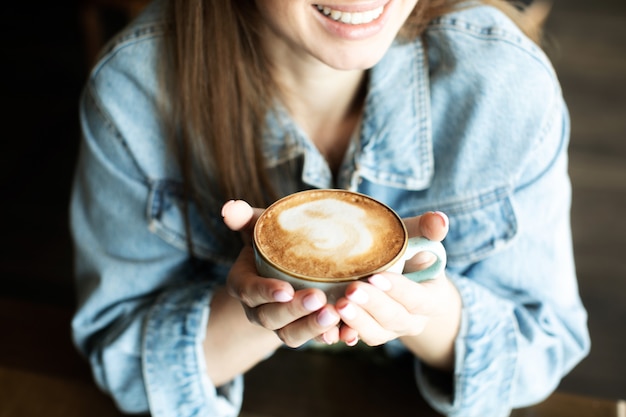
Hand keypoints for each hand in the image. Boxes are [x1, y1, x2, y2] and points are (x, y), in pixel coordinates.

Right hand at [222, 200, 341, 347]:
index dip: (266, 292)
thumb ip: (245, 218)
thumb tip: (229, 207)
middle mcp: (259, 310)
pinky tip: (346, 333)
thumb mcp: (258, 228)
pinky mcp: (302, 332)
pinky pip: (312, 340)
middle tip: (318, 299)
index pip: (250, 291)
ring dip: (311, 328)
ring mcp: (280, 325)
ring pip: (291, 335)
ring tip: (334, 315)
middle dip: (295, 311)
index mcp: (244, 284)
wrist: (286, 266)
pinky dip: (329, 338)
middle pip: (271, 317)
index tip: (286, 289)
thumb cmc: (272, 243)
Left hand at [334, 211, 461, 368]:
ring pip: (375, 334)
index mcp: (430, 300)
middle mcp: (412, 321)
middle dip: (372, 305)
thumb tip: (439, 218)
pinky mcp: (368, 333)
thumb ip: (428, 229)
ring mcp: (389, 331)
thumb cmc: (408, 253)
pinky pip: (355, 338)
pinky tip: (327, 325)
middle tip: (351, 290)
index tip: (376, 275)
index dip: (398, 289)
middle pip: (394, 319)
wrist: (398, 275)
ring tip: (337, 306)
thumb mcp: (419, 239)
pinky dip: (341, 333)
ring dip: (356, 321)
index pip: (417, 298)